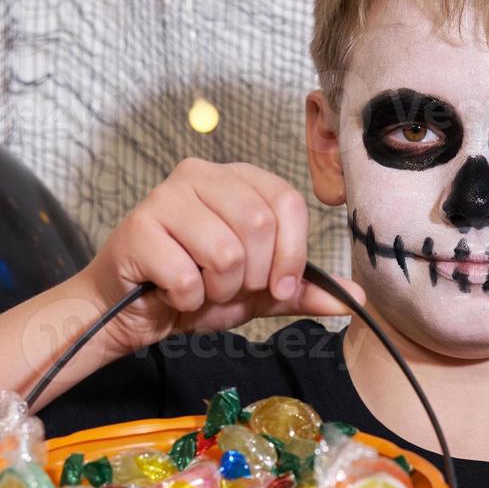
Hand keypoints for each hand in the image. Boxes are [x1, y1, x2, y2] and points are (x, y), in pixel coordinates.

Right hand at [77, 157, 364, 355]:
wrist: (133, 312)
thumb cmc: (195, 290)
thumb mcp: (258, 292)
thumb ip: (303, 290)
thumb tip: (355, 300)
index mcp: (237, 180)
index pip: (288, 202)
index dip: (292, 253)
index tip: (280, 287)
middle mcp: (200, 175)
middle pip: (258, 225)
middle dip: (252, 276)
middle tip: (227, 288)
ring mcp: (165, 197)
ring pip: (224, 252)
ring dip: (217, 290)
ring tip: (199, 289)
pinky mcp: (137, 228)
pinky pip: (185, 275)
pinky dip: (185, 300)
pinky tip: (171, 293)